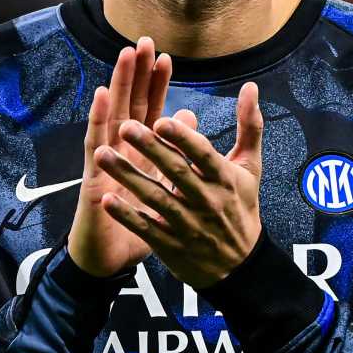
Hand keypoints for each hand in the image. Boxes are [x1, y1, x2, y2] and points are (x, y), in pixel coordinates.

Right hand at [68, 36, 199, 277]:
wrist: (108, 261)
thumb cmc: (135, 225)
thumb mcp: (161, 188)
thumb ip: (175, 151)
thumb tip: (190, 116)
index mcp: (139, 154)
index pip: (149, 112)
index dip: (156, 85)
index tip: (166, 57)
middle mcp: (120, 152)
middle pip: (129, 105)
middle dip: (137, 73)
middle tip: (143, 41)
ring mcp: (105, 162)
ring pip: (112, 116)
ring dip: (117, 85)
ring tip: (125, 56)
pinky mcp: (94, 178)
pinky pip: (95, 145)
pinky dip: (98, 119)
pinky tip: (101, 96)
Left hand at [95, 80, 264, 289]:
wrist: (241, 267)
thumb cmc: (241, 208)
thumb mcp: (250, 167)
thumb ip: (250, 126)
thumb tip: (250, 85)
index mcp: (224, 178)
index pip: (202, 154)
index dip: (183, 138)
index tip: (162, 118)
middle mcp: (206, 200)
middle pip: (175, 172)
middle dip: (149, 149)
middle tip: (124, 127)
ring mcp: (187, 224)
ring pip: (155, 197)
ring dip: (128, 176)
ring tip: (102, 155)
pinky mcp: (171, 245)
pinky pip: (146, 228)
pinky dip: (126, 214)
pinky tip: (106, 199)